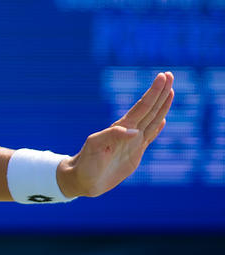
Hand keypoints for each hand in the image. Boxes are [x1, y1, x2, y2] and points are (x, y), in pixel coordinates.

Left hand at [62, 71, 173, 197]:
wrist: (83, 179)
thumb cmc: (86, 162)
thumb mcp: (95, 147)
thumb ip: (113, 136)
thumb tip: (135, 132)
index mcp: (121, 128)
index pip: (142, 106)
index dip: (153, 92)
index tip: (162, 76)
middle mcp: (129, 132)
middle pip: (149, 109)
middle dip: (160, 93)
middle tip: (170, 75)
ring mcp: (133, 142)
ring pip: (152, 120)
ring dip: (162, 106)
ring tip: (170, 91)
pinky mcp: (135, 153)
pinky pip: (149, 137)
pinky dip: (157, 127)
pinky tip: (163, 120)